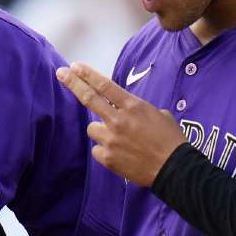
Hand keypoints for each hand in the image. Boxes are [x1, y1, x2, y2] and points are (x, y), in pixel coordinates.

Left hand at [56, 63, 186, 186]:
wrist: (174, 169)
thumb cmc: (170, 140)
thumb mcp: (158, 114)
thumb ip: (137, 110)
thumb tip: (127, 111)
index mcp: (133, 106)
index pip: (105, 85)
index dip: (88, 74)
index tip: (75, 66)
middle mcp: (119, 120)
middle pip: (89, 98)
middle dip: (73, 83)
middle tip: (61, 73)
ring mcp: (111, 139)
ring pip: (93, 128)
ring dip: (101, 131)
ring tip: (120, 139)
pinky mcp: (107, 158)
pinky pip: (97, 150)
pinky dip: (105, 151)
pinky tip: (121, 154)